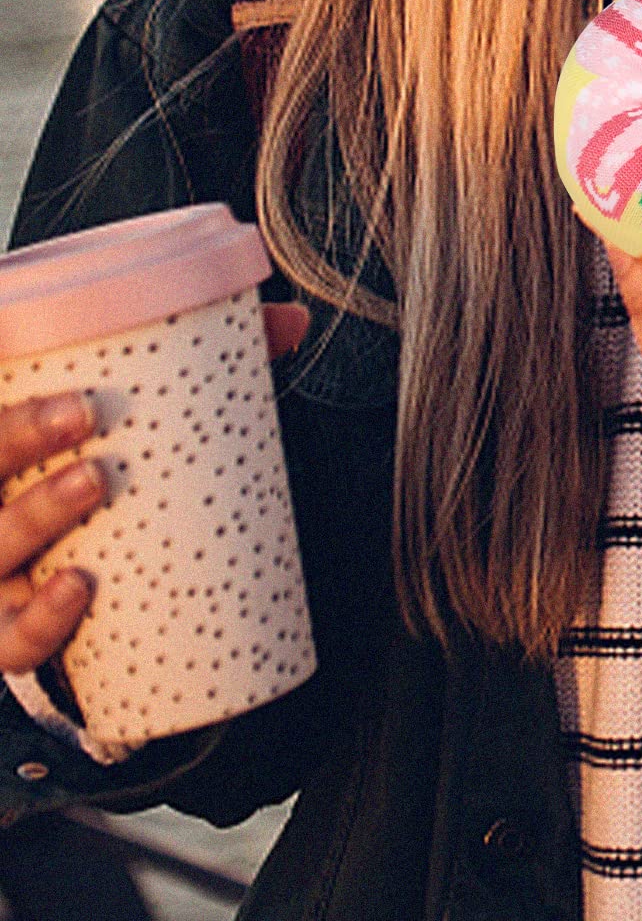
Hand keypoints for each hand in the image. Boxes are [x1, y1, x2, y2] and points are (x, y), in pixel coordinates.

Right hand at [0, 301, 309, 677]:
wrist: (80, 582)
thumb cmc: (107, 472)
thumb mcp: (142, 423)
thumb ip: (211, 365)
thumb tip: (294, 321)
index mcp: (6, 448)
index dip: (19, 410)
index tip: (81, 391)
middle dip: (19, 435)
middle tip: (86, 414)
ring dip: (34, 513)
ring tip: (93, 480)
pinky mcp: (7, 629)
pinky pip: (9, 638)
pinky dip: (38, 621)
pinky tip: (76, 589)